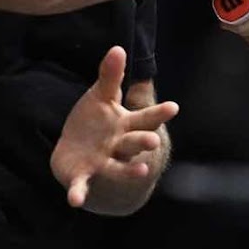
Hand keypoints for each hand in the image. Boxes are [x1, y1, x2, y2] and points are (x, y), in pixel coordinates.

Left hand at [50, 47, 178, 208]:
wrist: (76, 154)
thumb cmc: (96, 123)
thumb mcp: (102, 97)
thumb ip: (110, 76)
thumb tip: (118, 47)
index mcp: (125, 125)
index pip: (144, 118)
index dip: (158, 113)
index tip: (173, 107)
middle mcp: (118, 146)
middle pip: (134, 143)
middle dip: (144, 142)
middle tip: (154, 141)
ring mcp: (102, 163)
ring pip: (117, 168)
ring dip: (128, 171)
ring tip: (142, 173)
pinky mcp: (83, 176)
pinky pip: (82, 186)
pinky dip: (79, 193)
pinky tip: (75, 201)